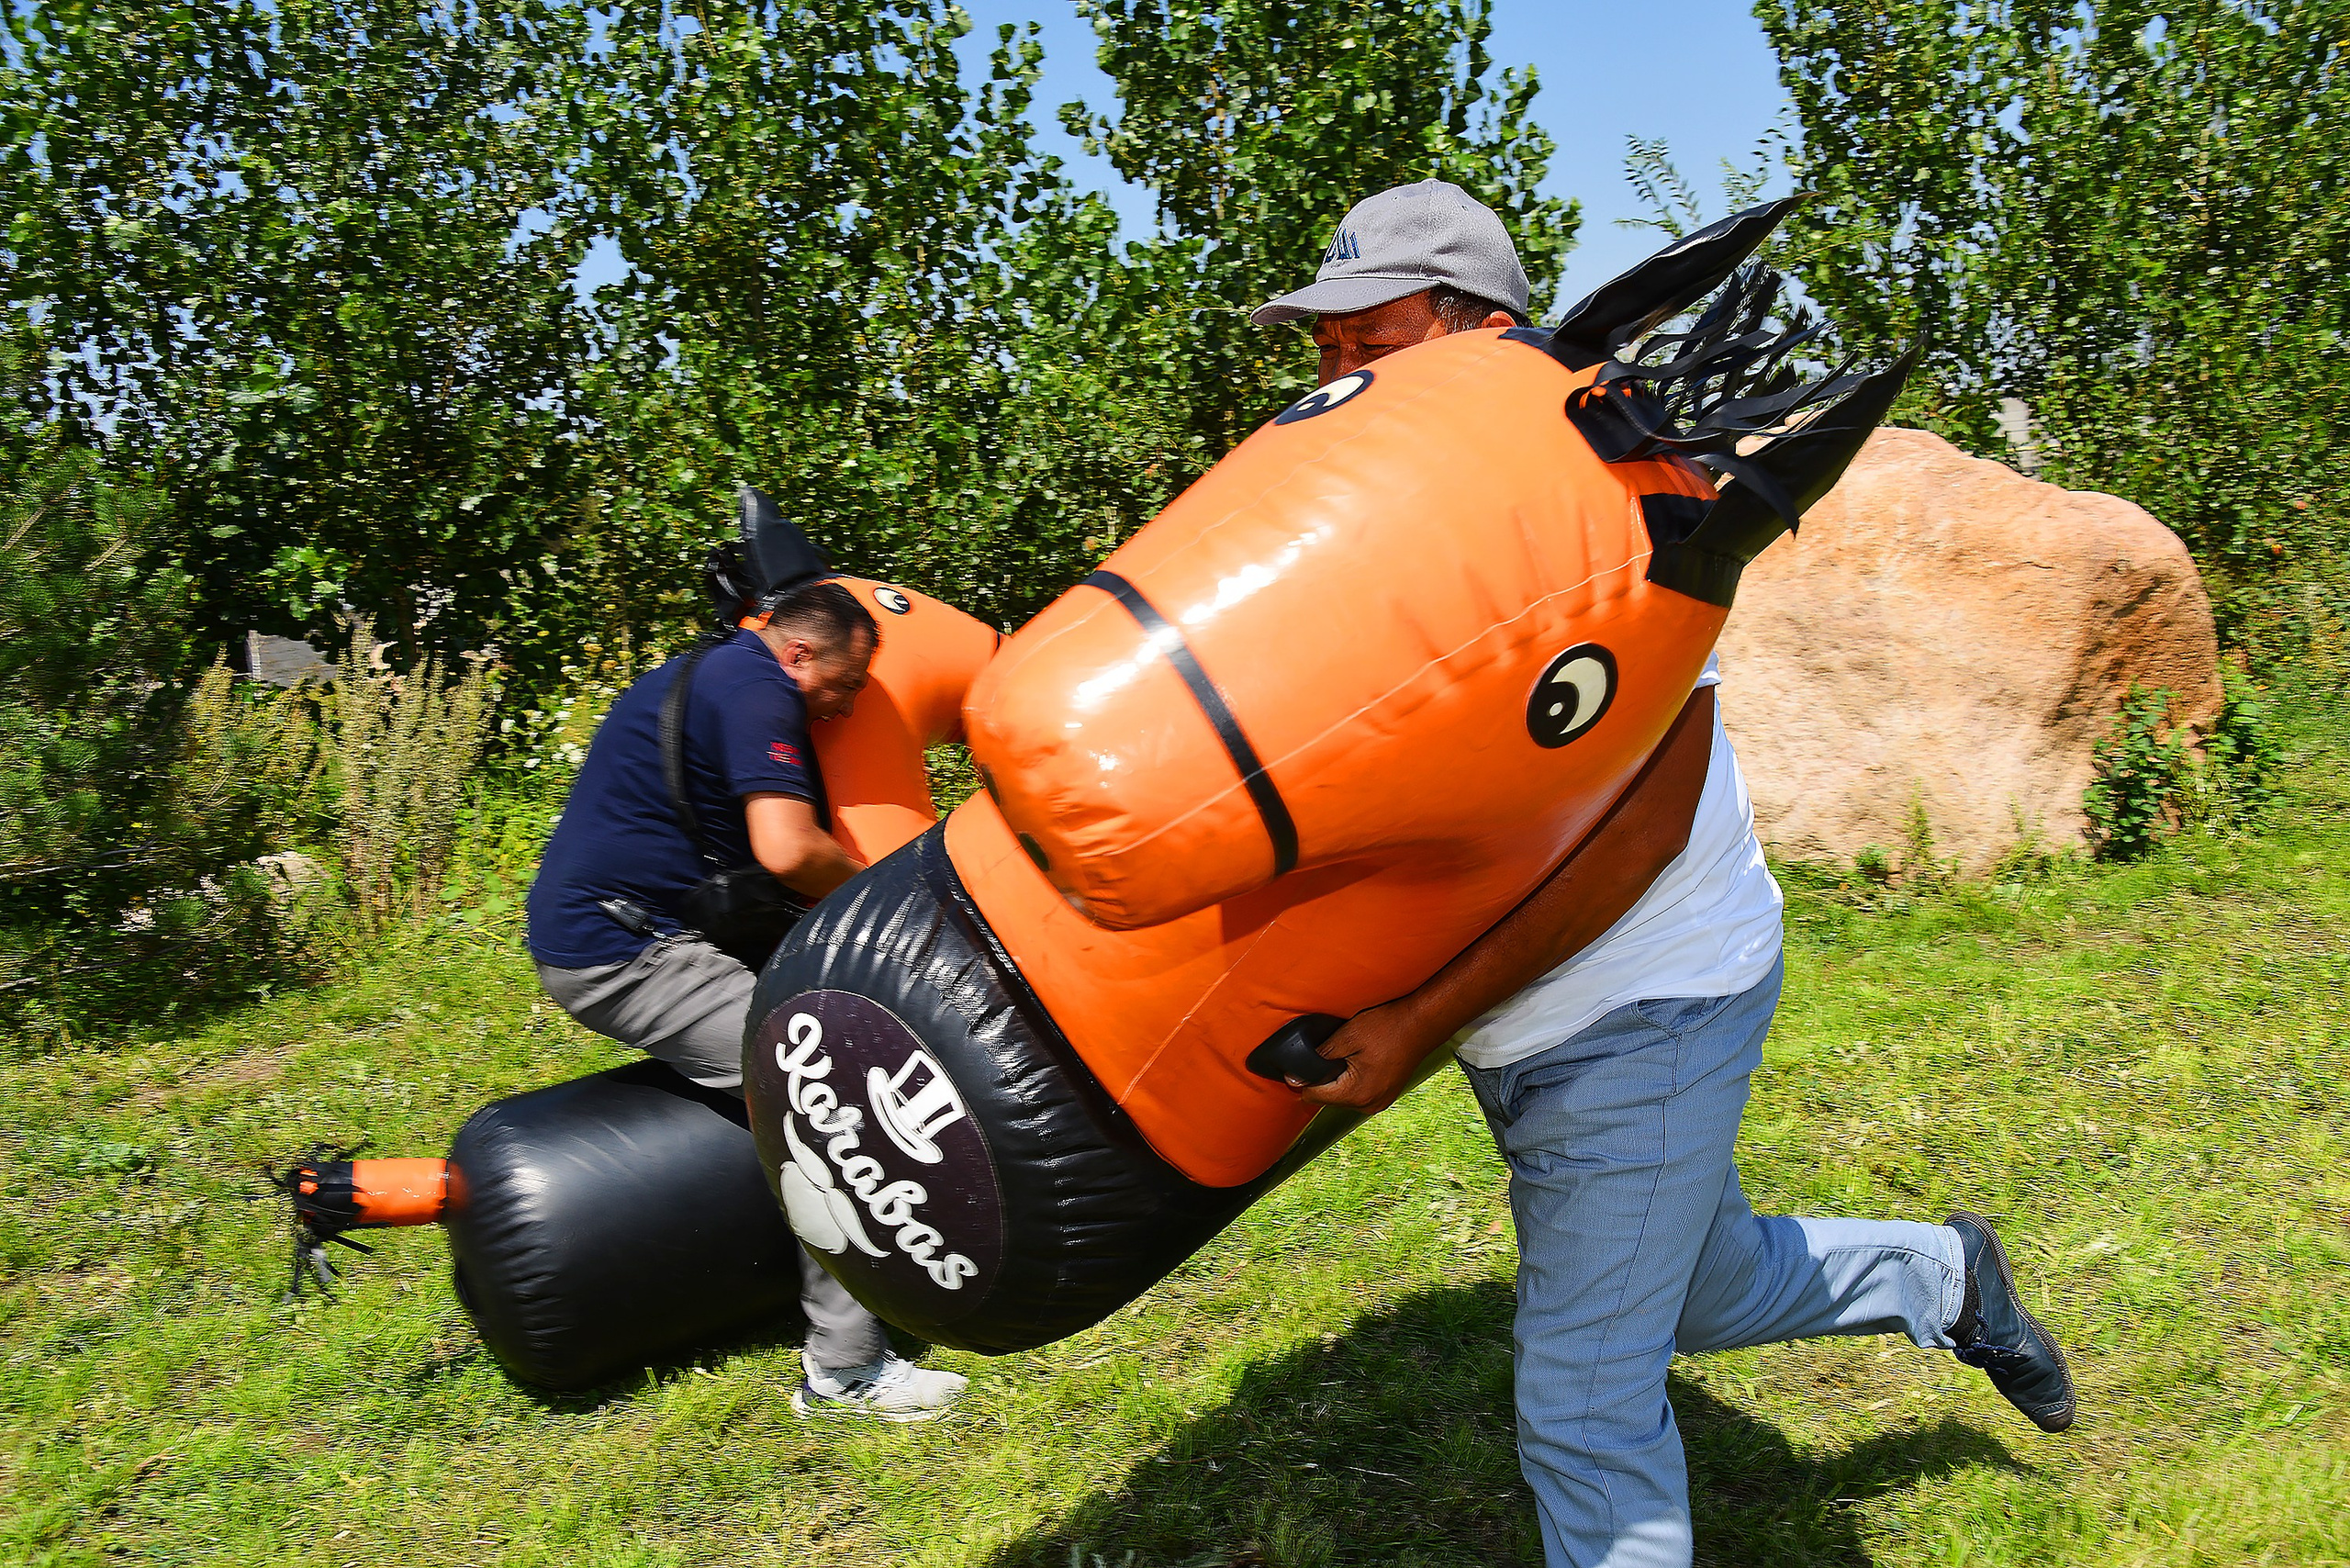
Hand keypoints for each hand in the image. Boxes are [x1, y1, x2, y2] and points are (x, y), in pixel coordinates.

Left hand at [1292, 998, 1448, 1113]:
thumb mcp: (1347, 1036)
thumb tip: (1296, 1076)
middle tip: (1329, 1053)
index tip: (1300, 1064)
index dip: (1302, 1079)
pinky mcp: (1387, 1096)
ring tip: (1346, 1055)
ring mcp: (1380, 1102)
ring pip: (1344, 1097)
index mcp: (1357, 1093)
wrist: (1422, 1023)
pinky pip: (1359, 1093)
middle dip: (1322, 1079)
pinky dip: (1354, 1081)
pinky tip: (1359, 1061)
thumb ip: (1319, 1057)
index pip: (1314, 1097)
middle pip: (1329, 1099)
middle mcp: (1369, 1104)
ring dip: (1339, 1080)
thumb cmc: (1388, 1027)